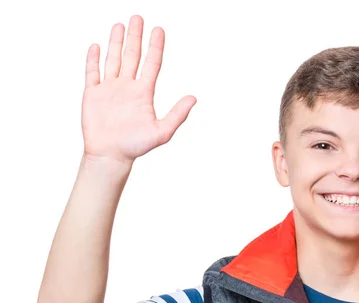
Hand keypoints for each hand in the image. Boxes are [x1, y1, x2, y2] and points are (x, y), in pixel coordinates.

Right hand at [81, 15, 195, 165]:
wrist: (111, 155)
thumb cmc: (136, 147)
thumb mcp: (162, 131)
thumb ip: (177, 114)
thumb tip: (193, 98)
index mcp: (143, 93)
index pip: (151, 64)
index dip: (155, 47)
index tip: (159, 29)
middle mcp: (127, 87)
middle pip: (132, 56)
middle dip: (136, 37)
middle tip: (138, 17)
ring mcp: (110, 89)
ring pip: (113, 60)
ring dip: (116, 42)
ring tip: (120, 25)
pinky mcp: (93, 94)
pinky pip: (92, 72)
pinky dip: (93, 59)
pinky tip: (96, 46)